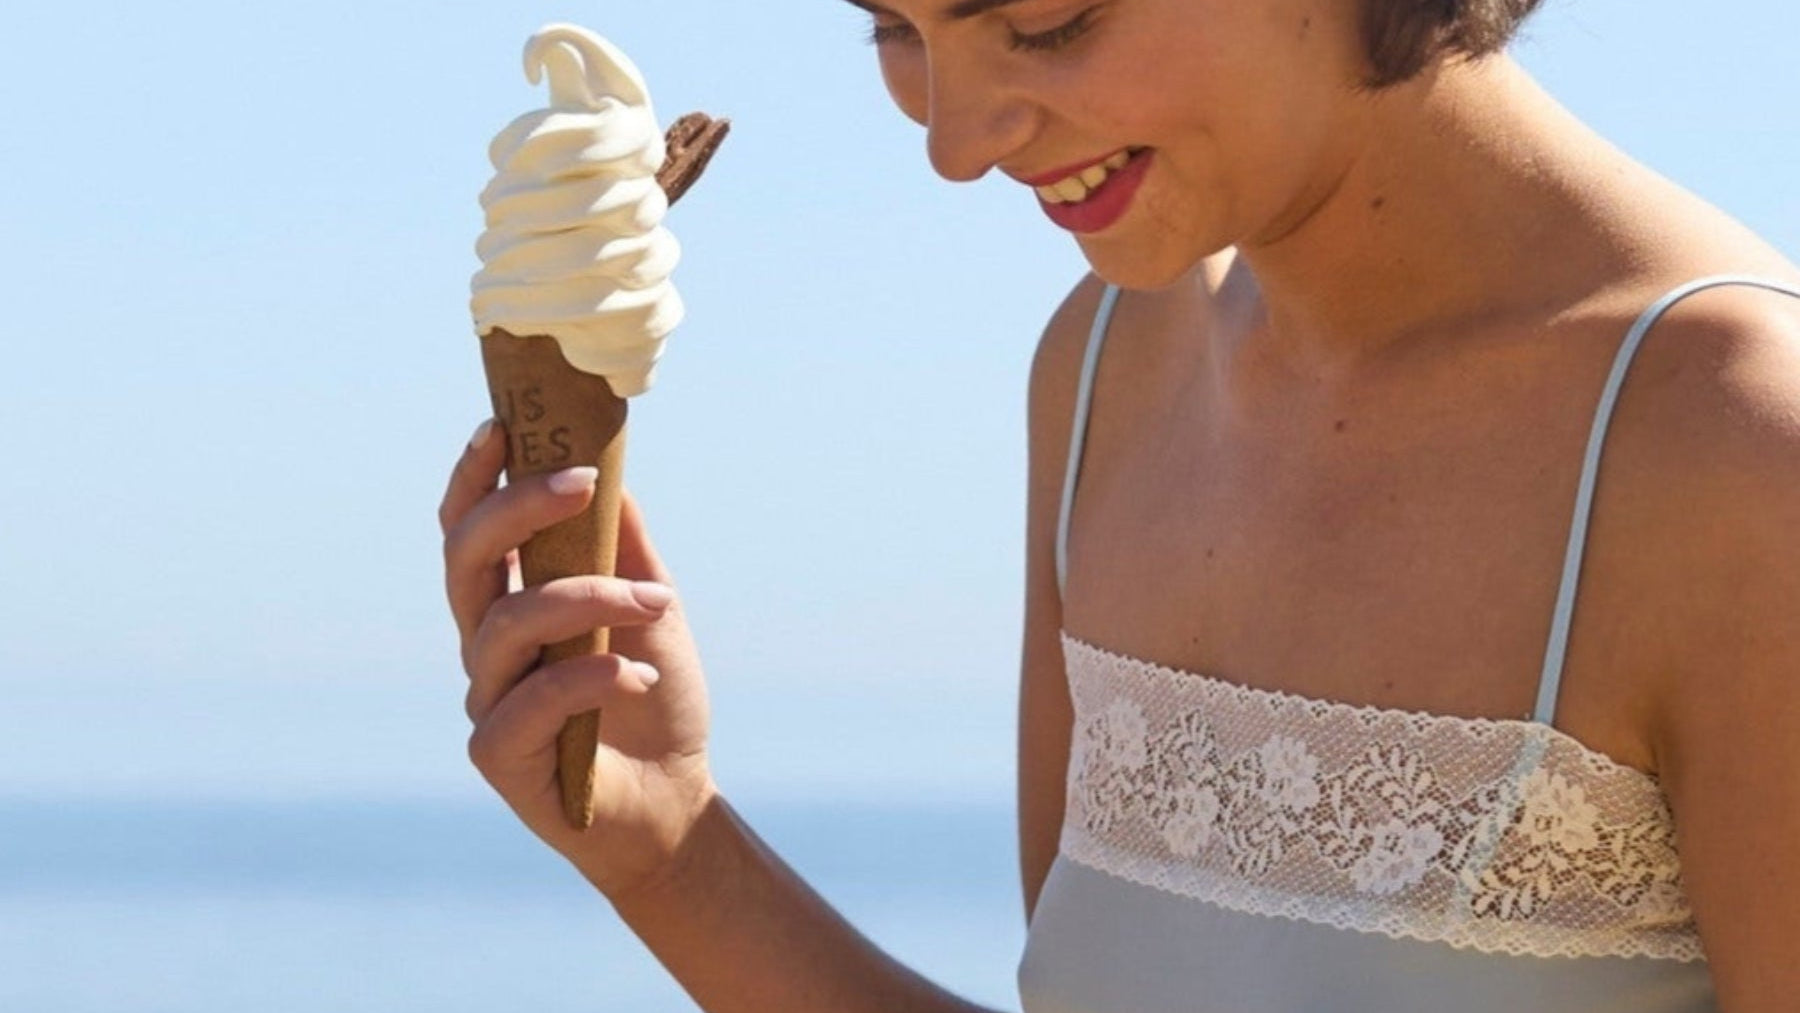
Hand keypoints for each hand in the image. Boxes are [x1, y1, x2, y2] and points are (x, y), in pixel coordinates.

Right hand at [439, 418, 716, 897]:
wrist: (674, 798)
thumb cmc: (652, 697)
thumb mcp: (652, 605)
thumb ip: (626, 546)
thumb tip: (610, 468)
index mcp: (509, 602)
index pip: (469, 529)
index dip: (474, 478)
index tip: (503, 428)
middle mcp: (484, 645)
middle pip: (465, 560)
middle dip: (517, 510)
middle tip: (581, 484)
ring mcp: (487, 699)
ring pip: (507, 624)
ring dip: (587, 598)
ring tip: (655, 602)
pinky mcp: (500, 755)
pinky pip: (534, 699)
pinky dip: (591, 675)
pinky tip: (637, 674)